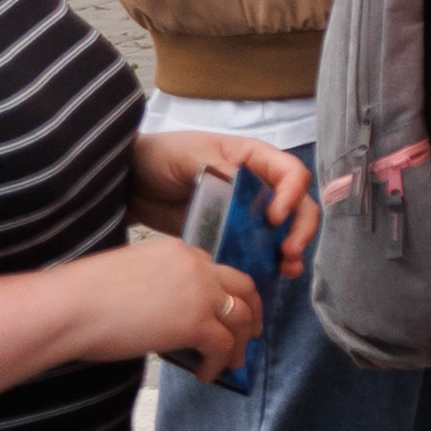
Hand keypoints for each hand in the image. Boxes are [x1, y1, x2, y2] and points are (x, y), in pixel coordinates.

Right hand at [89, 239, 266, 381]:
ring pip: (240, 317)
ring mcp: (200, 292)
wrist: (68, 308)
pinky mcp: (196, 322)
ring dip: (241, 342)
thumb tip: (167, 314)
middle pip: (242, 286)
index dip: (223, 293)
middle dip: (252, 310)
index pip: (214, 270)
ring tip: (234, 361)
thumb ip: (157, 286)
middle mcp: (196, 265)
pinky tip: (207, 375)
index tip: (223, 311)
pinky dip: (219, 362)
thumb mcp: (129, 276)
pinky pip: (222, 345)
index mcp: (177, 250)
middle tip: (251, 332)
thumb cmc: (80, 297)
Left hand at [129, 133, 314, 280]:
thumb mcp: (192, 155)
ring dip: (291, 249)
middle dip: (300, 228)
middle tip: (289, 251)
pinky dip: (268, 262)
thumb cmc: (162, 156)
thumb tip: (246, 188)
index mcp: (256, 159)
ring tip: (287, 269)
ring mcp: (247, 212)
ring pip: (284, 230)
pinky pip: (257, 249)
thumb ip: (222, 169)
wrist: (130, 181)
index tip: (274, 217)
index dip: (291, 195)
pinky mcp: (231, 234)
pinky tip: (272, 275)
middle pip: (298, 204)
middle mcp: (260, 185)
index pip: (291, 174)